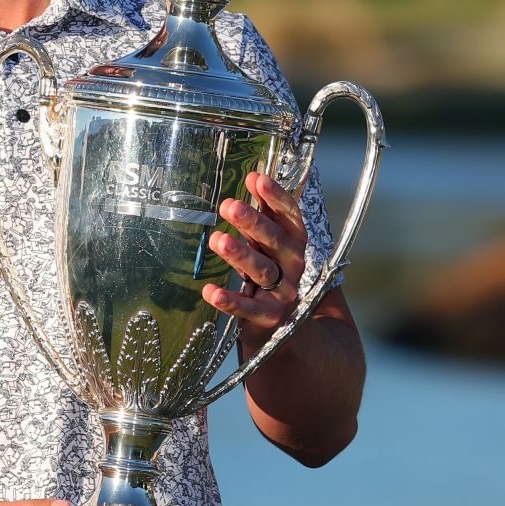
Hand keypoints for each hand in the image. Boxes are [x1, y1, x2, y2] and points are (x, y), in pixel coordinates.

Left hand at [203, 170, 304, 354]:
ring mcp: (283, 294)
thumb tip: (254, 177)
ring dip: (240, 255)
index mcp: (295, 243)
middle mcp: (294, 267)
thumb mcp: (269, 244)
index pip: (291, 217)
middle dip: (254, 223)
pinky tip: (210, 291)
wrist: (285, 328)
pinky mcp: (267, 318)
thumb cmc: (270, 272)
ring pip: (263, 271)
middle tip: (230, 206)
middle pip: (276, 242)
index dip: (276, 198)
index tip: (257, 179)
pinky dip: (229, 300)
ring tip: (218, 240)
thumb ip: (263, 215)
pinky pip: (247, 308)